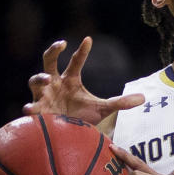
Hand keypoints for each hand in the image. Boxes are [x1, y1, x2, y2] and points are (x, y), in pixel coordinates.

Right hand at [23, 37, 144, 123]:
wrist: (71, 135)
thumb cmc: (83, 117)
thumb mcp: (103, 108)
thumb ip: (120, 103)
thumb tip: (144, 98)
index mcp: (70, 79)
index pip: (75, 61)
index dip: (82, 51)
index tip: (89, 39)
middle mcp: (55, 84)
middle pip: (48, 61)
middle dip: (52, 51)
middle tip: (60, 44)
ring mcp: (44, 96)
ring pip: (35, 81)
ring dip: (39, 77)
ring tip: (46, 78)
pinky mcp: (39, 111)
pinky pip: (31, 106)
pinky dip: (30, 108)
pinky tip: (29, 109)